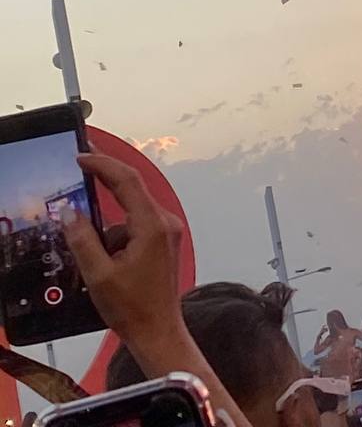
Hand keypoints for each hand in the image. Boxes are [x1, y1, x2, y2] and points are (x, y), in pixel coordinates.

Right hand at [62, 150, 185, 343]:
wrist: (158, 331)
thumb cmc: (132, 307)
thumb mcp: (99, 275)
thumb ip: (83, 240)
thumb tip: (69, 212)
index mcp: (152, 226)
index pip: (128, 182)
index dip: (103, 165)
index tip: (81, 156)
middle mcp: (164, 223)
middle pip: (132, 190)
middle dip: (105, 180)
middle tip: (79, 167)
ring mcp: (166, 232)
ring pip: (129, 213)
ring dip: (107, 225)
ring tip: (91, 254)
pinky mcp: (163, 242)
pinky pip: (135, 227)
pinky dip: (115, 236)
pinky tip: (104, 261)